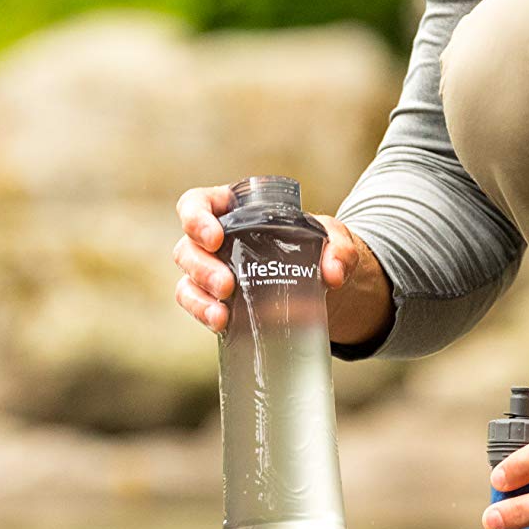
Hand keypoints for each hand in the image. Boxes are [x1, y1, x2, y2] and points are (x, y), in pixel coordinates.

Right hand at [172, 185, 392, 344]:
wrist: (323, 289)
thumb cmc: (320, 249)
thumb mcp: (336, 239)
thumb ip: (340, 249)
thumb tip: (331, 274)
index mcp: (234, 211)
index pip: (198, 204)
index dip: (196, 217)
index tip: (215, 237)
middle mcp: (215, 241)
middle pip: (187, 247)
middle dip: (201, 267)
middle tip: (227, 285)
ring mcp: (211, 273)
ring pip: (187, 280)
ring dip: (198, 297)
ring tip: (222, 315)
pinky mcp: (216, 302)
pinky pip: (197, 306)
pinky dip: (204, 315)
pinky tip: (221, 324)